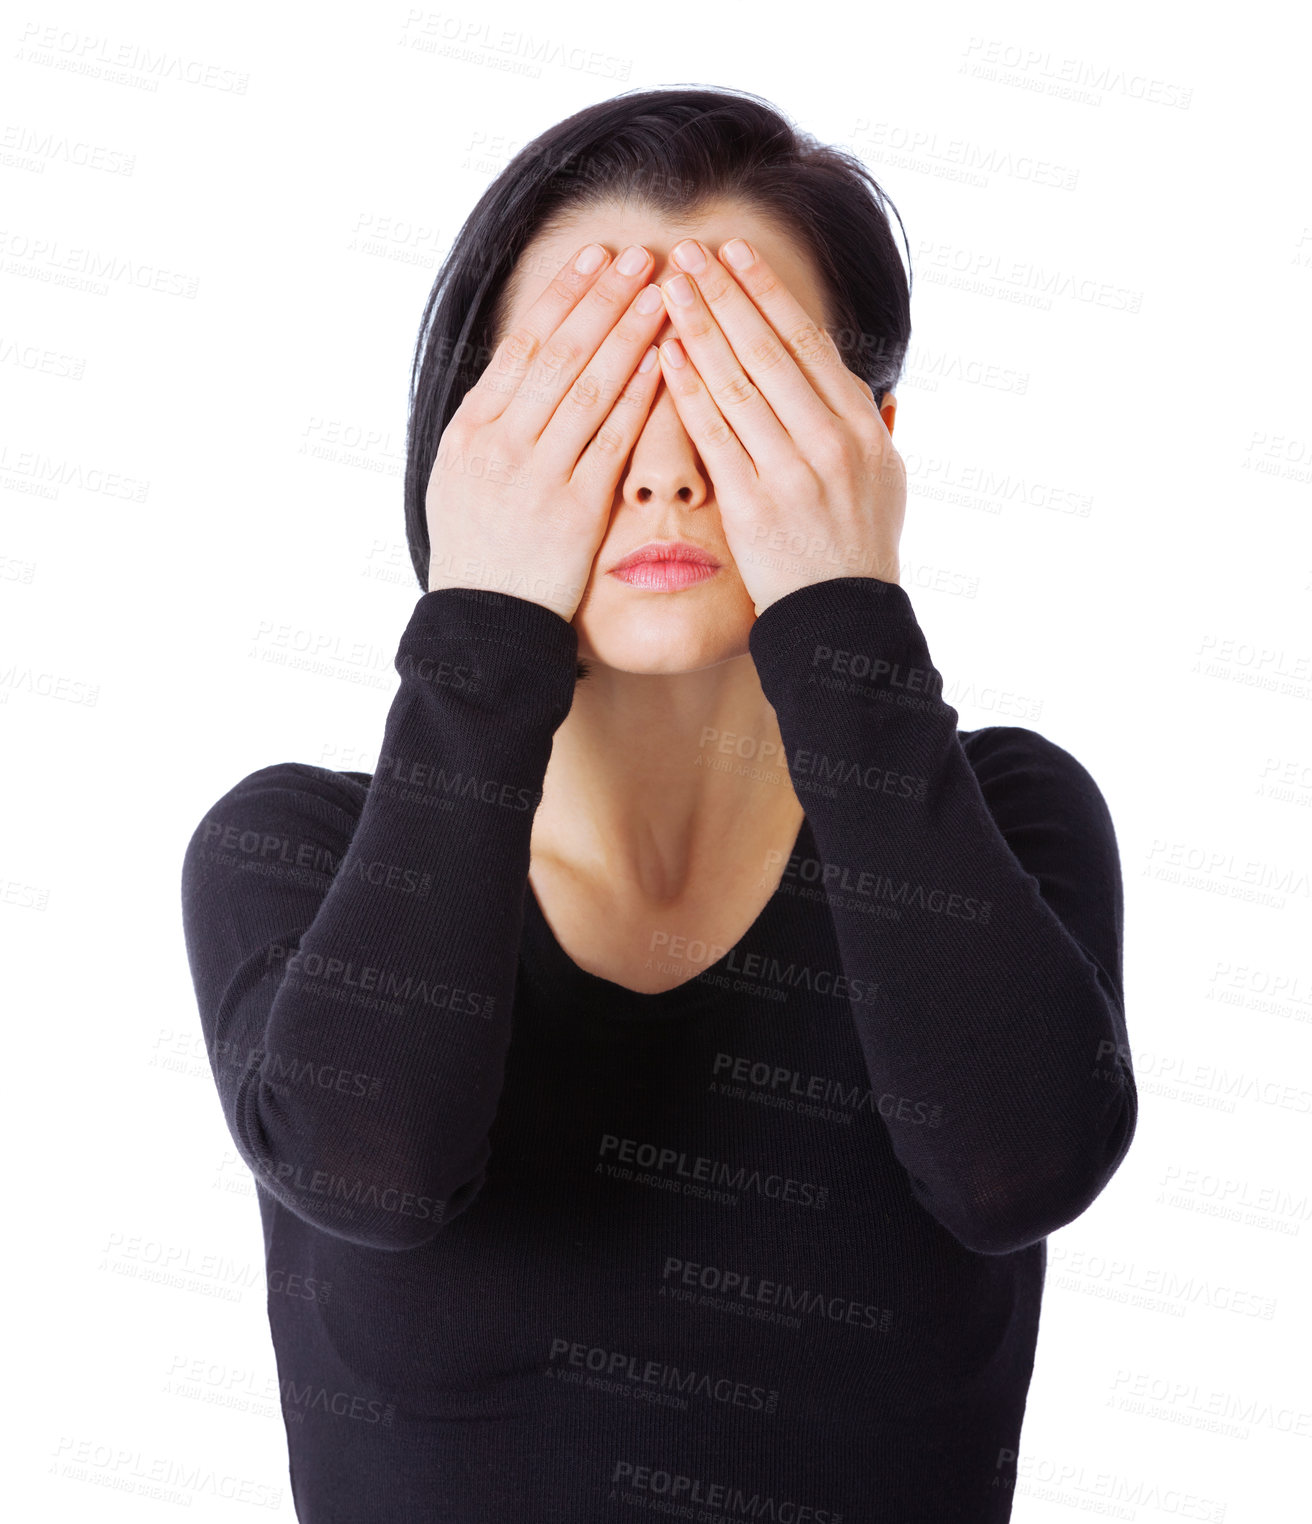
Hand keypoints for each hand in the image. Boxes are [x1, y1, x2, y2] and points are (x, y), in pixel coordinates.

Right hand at [425, 241, 667, 622]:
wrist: (485, 622)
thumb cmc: (478, 551)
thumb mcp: (462, 477)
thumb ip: (494, 423)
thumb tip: (524, 370)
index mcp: (471, 429)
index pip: (523, 345)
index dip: (563, 296)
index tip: (596, 255)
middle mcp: (500, 444)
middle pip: (558, 355)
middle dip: (603, 299)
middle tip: (640, 255)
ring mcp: (536, 476)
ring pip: (588, 388)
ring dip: (628, 335)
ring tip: (662, 293)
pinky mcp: (572, 510)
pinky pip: (611, 442)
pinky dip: (638, 398)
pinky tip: (666, 362)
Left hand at [655, 237, 904, 615]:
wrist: (843, 617)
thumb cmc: (858, 546)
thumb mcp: (886, 477)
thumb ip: (869, 424)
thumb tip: (862, 381)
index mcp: (863, 425)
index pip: (808, 341)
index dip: (766, 292)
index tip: (735, 253)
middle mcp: (832, 441)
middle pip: (768, 350)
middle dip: (723, 293)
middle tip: (687, 250)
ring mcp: (793, 473)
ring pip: (737, 383)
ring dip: (698, 328)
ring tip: (666, 288)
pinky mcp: (755, 506)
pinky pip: (714, 436)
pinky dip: (688, 391)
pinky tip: (663, 355)